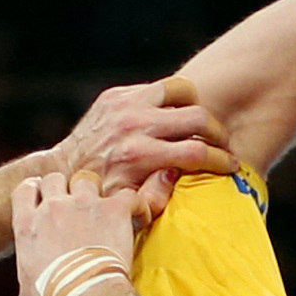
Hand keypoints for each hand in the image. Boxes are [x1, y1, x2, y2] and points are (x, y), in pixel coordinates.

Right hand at [13, 170, 135, 295]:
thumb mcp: (27, 292)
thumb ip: (29, 274)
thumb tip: (33, 282)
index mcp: (28, 225)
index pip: (26, 190)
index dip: (37, 191)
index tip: (45, 200)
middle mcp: (53, 207)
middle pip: (55, 178)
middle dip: (65, 188)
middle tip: (76, 207)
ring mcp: (83, 204)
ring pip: (87, 180)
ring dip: (96, 193)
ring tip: (105, 212)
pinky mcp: (113, 209)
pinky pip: (128, 196)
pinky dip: (136, 206)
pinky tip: (138, 218)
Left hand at [46, 75, 237, 224]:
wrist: (63, 168)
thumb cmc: (101, 193)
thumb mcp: (127, 207)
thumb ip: (156, 197)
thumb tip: (177, 176)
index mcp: (139, 156)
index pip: (196, 153)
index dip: (222, 161)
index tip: (232, 166)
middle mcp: (134, 125)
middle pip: (197, 117)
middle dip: (217, 132)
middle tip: (221, 145)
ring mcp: (125, 105)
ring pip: (181, 90)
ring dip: (195, 106)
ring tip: (198, 125)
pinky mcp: (116, 95)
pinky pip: (158, 88)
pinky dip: (171, 101)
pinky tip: (170, 118)